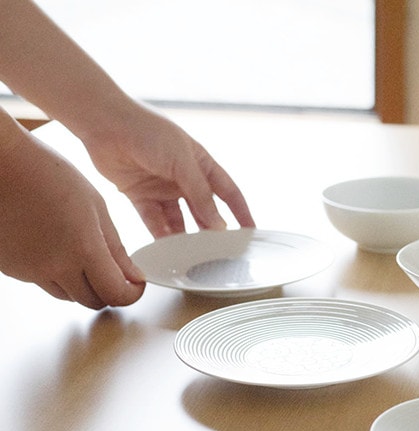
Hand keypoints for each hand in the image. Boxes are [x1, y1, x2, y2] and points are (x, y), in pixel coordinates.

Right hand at [0, 130, 144, 308]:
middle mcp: (55, 267)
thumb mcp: (95, 205)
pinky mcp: (11, 269)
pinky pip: (43, 283)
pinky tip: (55, 248)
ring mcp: (29, 271)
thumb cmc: (45, 173)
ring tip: (83, 256)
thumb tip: (133, 275)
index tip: (135, 285)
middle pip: (93, 301)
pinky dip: (57, 275)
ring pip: (68, 296)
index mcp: (83, 249)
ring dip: (82, 285)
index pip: (115, 294)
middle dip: (109, 291)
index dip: (131, 294)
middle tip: (115, 272)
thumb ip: (116, 247)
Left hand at [81, 103, 254, 237]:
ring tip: (192, 256)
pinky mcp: (139, 194)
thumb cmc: (148, 131)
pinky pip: (153, 220)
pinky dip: (159, 234)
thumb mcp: (182, 162)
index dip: (240, 212)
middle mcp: (183, 177)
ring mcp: (162, 187)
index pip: (228, 192)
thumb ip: (201, 194)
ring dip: (185, 237)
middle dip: (212, 231)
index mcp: (201, 163)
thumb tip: (219, 225)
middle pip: (204, 210)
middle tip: (220, 253)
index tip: (250, 232)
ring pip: (179, 219)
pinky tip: (166, 250)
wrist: (105, 123)